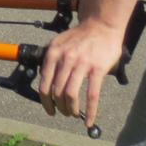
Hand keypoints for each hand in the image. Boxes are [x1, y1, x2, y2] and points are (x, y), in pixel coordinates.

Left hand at [36, 16, 124, 130]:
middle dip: (59, 107)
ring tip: (74, 114)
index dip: (45, 101)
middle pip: (56, 92)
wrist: (101, 25)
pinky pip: (92, 95)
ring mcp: (81, 64)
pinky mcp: (97, 69)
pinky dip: (90, 111)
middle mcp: (65, 59)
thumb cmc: (81, 36)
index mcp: (53, 54)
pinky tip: (90, 120)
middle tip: (64, 112)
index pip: (44, 84)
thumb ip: (52, 60)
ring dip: (71, 109)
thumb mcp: (59, 43)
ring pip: (70, 95)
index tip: (49, 109)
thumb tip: (46, 81)